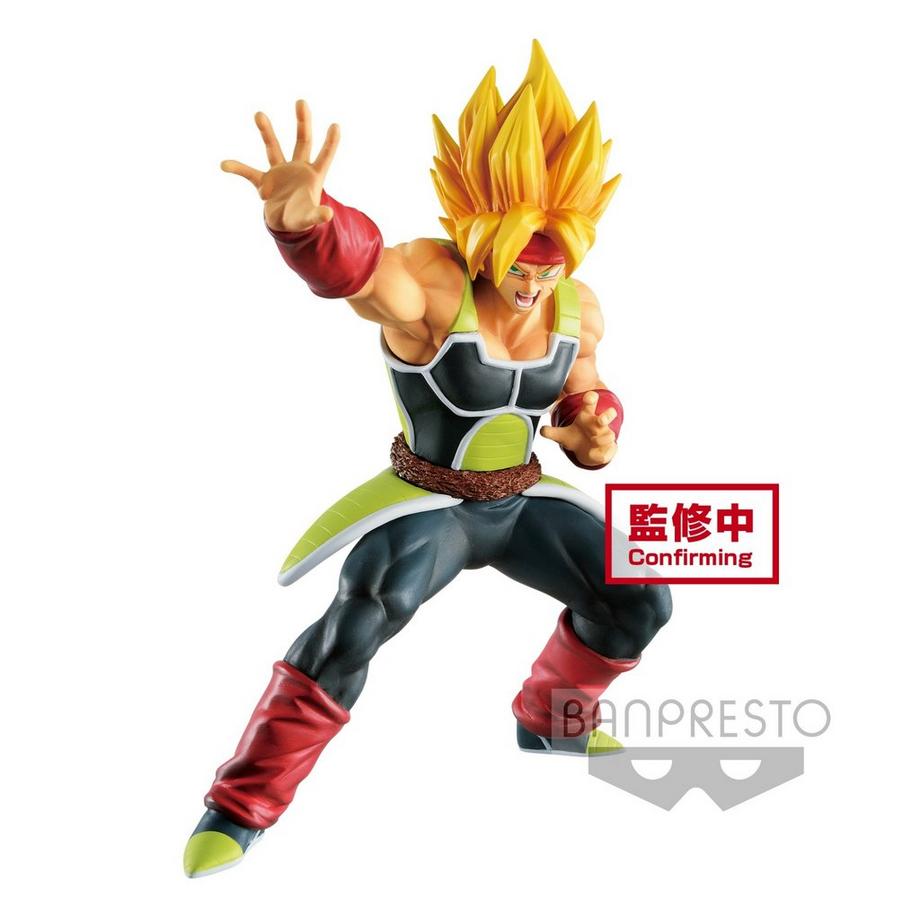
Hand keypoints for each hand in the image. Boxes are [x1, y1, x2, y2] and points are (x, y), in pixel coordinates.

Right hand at [222, 99, 339, 231]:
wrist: (284, 224)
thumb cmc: (300, 219)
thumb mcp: (309, 218)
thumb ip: (317, 216)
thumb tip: (328, 215)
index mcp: (313, 177)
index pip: (324, 157)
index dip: (331, 143)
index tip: (336, 126)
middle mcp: (298, 169)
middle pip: (302, 141)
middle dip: (302, 123)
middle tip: (301, 102)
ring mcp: (280, 172)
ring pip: (273, 148)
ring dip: (267, 132)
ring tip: (259, 114)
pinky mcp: (264, 182)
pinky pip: (248, 172)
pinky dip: (237, 169)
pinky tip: (224, 164)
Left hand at [540, 391, 618, 466]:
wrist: (586, 451)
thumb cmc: (574, 437)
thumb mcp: (561, 435)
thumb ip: (551, 432)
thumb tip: (541, 430)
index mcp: (586, 416)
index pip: (590, 403)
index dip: (591, 398)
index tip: (590, 397)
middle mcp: (598, 423)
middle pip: (609, 414)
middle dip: (608, 415)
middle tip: (601, 420)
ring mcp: (605, 434)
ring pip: (610, 434)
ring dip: (602, 438)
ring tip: (593, 440)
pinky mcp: (609, 446)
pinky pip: (609, 449)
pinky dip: (600, 451)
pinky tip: (592, 451)